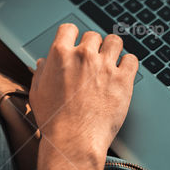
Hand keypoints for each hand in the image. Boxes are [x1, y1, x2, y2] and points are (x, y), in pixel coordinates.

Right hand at [30, 23, 138, 169]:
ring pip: (115, 41)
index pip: (69, 28)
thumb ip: (41, 72)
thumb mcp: (38, 92)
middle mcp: (84, 56)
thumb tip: (44, 62)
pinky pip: (131, 59)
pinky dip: (128, 64)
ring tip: (110, 62)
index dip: (73, 35)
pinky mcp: (123, 79)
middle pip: (93, 36)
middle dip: (93, 47)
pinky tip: (123, 71)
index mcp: (61, 55)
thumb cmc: (54, 120)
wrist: (74, 140)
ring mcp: (105, 66)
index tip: (76, 42)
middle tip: (92, 61)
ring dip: (112, 50)